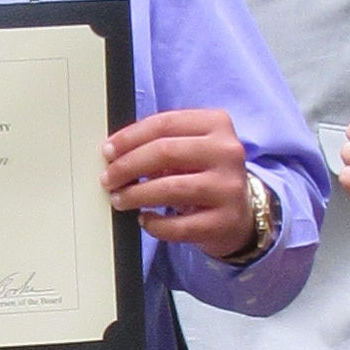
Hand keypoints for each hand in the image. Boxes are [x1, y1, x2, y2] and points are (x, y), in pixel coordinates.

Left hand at [104, 106, 259, 258]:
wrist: (241, 213)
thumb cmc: (205, 175)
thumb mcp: (191, 149)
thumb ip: (161, 143)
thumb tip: (115, 154)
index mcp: (217, 124)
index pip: (165, 123)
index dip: (130, 137)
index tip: (108, 151)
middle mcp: (227, 153)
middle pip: (165, 152)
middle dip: (128, 166)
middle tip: (109, 178)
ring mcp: (229, 188)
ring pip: (170, 188)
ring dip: (136, 195)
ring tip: (119, 199)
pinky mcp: (224, 222)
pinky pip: (179, 226)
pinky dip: (154, 224)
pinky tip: (145, 220)